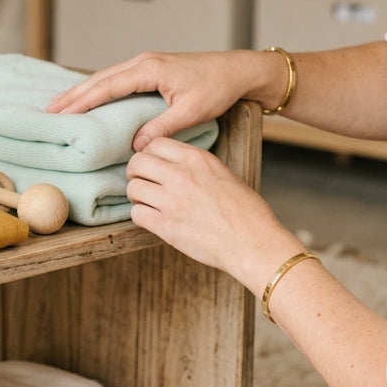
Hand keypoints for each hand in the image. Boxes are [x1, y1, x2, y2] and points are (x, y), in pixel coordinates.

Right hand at [46, 51, 252, 149]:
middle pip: (100, 79)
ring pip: (107, 76)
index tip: (63, 113)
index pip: (108, 87)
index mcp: (150, 70)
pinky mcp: (152, 67)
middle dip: (74, 95)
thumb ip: (161, 127)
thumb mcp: (191, 111)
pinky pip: (118, 76)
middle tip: (50, 110)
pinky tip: (91, 94)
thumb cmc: (217, 88)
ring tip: (61, 103)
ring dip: (84, 90)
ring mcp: (146, 62)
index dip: (83, 101)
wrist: (237, 69)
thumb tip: (136, 145)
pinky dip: (99, 86)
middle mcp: (143, 62)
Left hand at [125, 136, 299, 290]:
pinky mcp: (166, 226)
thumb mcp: (223, 174)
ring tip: (148, 203)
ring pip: (133, 188)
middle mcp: (181, 175)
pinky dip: (141, 216)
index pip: (154, 143)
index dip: (149, 155)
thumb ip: (196, 167)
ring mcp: (172, 201)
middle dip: (136, 173)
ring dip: (137, 196)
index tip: (153, 166)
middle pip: (136, 163)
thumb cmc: (246, 212)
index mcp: (197, 159)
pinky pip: (136, 213)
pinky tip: (153, 219)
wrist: (254, 243)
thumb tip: (173, 165)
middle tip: (144, 184)